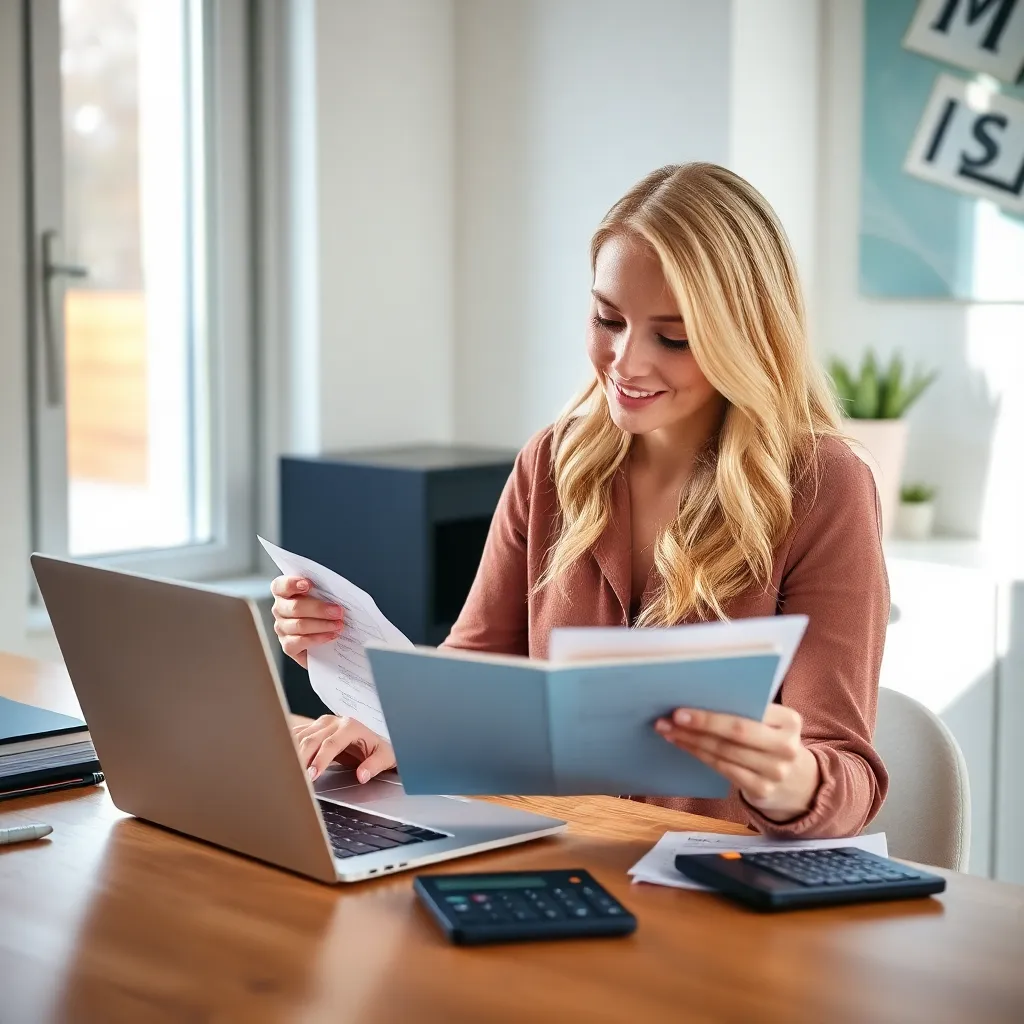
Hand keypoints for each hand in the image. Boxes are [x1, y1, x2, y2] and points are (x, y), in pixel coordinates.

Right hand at [271, 575, 344, 667]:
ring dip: (322, 625)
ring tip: (338, 625)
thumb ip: (324, 592)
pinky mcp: (287, 646)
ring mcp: (281, 628)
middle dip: (319, 609)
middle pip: (295, 607)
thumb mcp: (324, 597)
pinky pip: (300, 642)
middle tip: (338, 612)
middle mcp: (279, 609)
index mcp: (284, 593)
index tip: (309, 584)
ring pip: (299, 625)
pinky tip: (330, 636)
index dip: (292, 584)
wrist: (326, 640)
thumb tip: (337, 592)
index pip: (281, 586)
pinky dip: (317, 638)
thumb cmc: (325, 610)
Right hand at [293, 715, 395, 783]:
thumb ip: (374, 765)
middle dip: (302, 760)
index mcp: (351, 726)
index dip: (320, 760)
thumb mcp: (385, 757)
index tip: (312, 775)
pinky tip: (284, 760)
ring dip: (292, 754)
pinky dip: (289, 747)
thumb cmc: (378, 749)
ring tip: (287, 772)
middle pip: (312, 740)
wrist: (373, 740)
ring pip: (301, 737)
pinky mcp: (314, 727)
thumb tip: (362, 775)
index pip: (331, 744)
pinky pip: (297, 735)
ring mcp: (322, 722)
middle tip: (297, 778)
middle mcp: (335, 721)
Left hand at [655, 703, 820, 821]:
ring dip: (692, 741)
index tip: (681, 708)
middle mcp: (787, 747)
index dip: (712, 712)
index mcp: (789, 721)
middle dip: (699, 725)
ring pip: (724, 752)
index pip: (748, 712)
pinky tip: (683, 746)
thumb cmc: (771, 740)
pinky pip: (723, 770)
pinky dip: (700, 756)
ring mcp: (775, 772)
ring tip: (668, 731)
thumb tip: (698, 696)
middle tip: (669, 719)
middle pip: (736, 733)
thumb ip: (747, 709)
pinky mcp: (762, 790)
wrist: (797, 782)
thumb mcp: (772, 722)